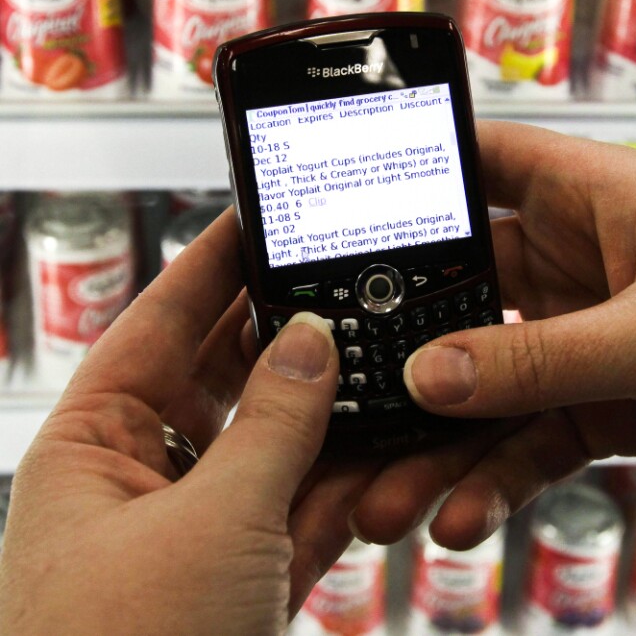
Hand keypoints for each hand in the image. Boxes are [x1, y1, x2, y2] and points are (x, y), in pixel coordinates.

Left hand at [0, 211, 376, 633]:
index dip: (210, 266)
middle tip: (344, 285)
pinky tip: (385, 456)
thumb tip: (312, 339)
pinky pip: (299, 510)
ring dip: (328, 420)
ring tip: (380, 365)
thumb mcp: (210, 522)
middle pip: (224, 380)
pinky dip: (342, 488)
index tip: (259, 216)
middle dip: (285, 339)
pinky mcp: (242, 576)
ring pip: (274, 447)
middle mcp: (142, 477)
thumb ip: (273, 423)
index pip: (159, 324)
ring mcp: (197, 528)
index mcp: (94, 446)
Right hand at [349, 120, 635, 550]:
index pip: (480, 168)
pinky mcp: (615, 400)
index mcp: (593, 201)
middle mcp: (583, 264)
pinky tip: (466, 516)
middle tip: (347, 416)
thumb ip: (542, 359)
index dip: (408, 189)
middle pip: (466, 305)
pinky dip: (503, 478)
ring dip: (445, 447)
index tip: (333, 228)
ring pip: (495, 389)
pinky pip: (539, 439)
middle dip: (407, 366)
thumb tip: (432, 374)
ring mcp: (594, 336)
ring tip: (391, 501)